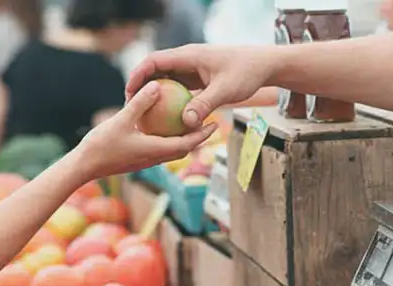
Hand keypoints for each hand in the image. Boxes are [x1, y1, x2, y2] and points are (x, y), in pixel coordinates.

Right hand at [78, 81, 217, 178]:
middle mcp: (154, 158)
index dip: (202, 134)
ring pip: (172, 150)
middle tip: (209, 122)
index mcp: (156, 150)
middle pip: (184, 148)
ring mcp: (146, 160)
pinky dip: (167, 139)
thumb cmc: (101, 145)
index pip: (187, 144)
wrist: (84, 167)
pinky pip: (159, 148)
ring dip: (184, 139)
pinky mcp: (137, 159)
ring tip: (190, 123)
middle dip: (198, 137)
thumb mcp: (121, 120)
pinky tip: (162, 126)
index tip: (215, 124)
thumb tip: (157, 85)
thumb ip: (140, 103)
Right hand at [125, 44, 278, 128]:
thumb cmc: (247, 73)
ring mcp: (192, 69)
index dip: (138, 75)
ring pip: (166, 80)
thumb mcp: (226, 90)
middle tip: (130, 107)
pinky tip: (166, 119)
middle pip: (155, 70)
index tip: (128, 93)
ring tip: (143, 114)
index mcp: (189, 56)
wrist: (264, 65)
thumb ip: (205, 105)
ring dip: (154, 95)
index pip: (154, 61)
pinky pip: (179, 89)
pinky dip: (170, 101)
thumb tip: (186, 123)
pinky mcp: (198, 78)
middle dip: (141, 87)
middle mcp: (187, 60)